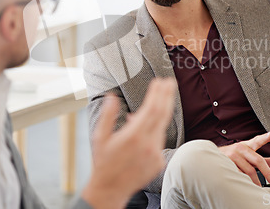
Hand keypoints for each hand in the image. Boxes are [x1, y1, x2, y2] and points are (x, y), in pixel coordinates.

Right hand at [82, 78, 175, 208]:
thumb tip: (111, 96)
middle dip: (167, 96)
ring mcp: (155, 154)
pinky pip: (160, 140)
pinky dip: (156, 130)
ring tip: (157, 100)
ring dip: (160, 113)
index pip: (151, 108)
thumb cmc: (103, 162)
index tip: (160, 81)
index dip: (157, 93)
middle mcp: (148, 144)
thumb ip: (107, 115)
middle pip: (163, 114)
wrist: (110, 189)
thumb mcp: (99, 137)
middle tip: (170, 82)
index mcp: (134, 136)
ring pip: (162, 127)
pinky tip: (148, 127)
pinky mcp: (159, 162)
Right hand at [218, 131, 269, 186]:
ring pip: (249, 170)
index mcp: (245, 146)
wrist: (212, 157)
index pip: (256, 141)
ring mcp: (232, 156)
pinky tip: (246, 184)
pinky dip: (244, 181)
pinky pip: (239, 175)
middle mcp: (239, 149)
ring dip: (255, 180)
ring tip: (258, 186)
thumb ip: (260, 159)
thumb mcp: (246, 155)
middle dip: (267, 172)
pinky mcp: (226, 164)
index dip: (264, 138)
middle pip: (257, 160)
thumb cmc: (233, 156)